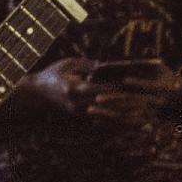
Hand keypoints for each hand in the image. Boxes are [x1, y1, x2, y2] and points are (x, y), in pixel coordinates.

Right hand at [27, 57, 175, 124]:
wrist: (35, 92)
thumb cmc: (53, 73)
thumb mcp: (69, 63)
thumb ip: (90, 65)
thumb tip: (110, 66)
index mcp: (73, 88)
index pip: (101, 89)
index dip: (119, 90)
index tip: (136, 88)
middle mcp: (76, 104)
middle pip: (107, 105)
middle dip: (127, 105)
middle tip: (146, 103)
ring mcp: (78, 112)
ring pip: (106, 116)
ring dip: (125, 115)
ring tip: (142, 114)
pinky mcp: (80, 116)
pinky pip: (101, 119)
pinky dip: (116, 118)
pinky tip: (129, 118)